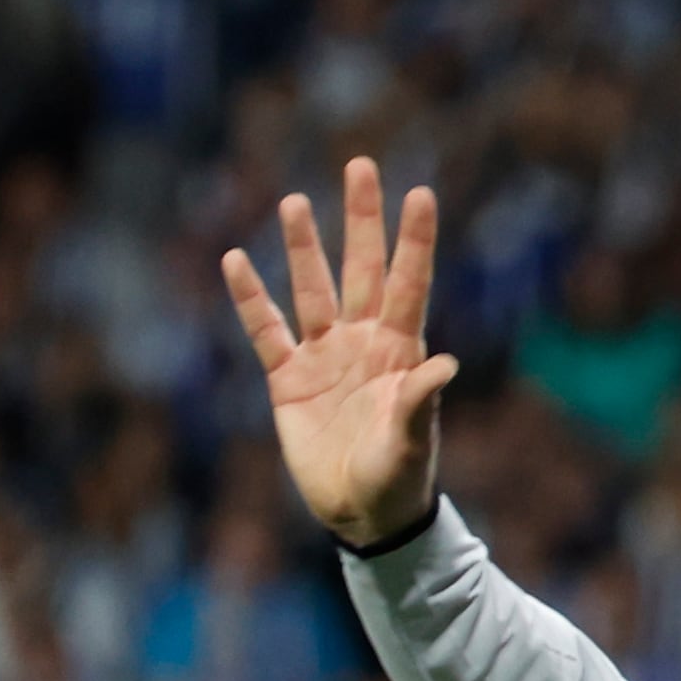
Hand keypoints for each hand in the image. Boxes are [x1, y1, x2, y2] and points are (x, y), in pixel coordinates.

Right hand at [224, 156, 457, 547]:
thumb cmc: (398, 479)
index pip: (407, 283)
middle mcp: (362, 342)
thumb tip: (445, 364)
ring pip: (311, 288)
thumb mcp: (411, 441)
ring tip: (296, 201)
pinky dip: (250, 298)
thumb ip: (421, 401)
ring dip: (303, 247)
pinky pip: (265, 329)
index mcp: (400, 351)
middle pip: (361, 269)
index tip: (420, 192)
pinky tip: (235, 260)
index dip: (413, 240)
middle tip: (360, 166)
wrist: (363, 514)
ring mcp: (323, 355)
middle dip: (361, 220)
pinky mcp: (287, 378)